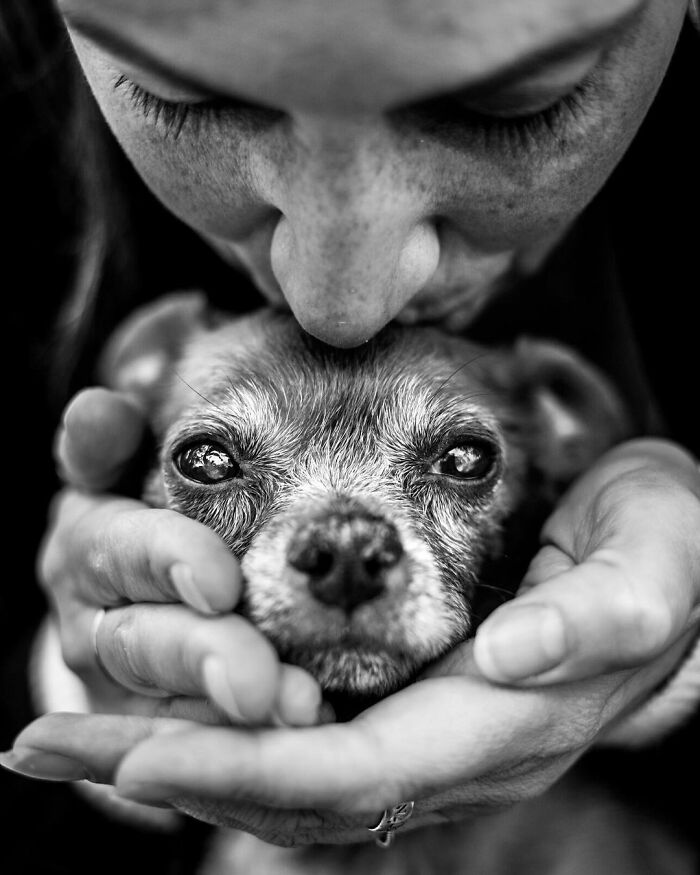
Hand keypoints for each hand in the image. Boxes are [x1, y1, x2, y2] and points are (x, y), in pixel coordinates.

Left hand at [8, 438, 698, 845]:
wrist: (678, 563)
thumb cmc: (667, 553)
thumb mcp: (655, 566)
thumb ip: (602, 618)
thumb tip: (511, 657)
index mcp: (497, 723)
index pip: (349, 774)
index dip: (239, 773)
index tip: (132, 757)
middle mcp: (445, 744)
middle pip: (282, 786)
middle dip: (156, 770)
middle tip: (36, 743)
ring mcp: (419, 724)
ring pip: (272, 762)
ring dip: (160, 747)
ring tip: (55, 729)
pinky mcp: (403, 693)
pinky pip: (291, 726)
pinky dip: (209, 722)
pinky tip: (147, 702)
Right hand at [36, 387, 323, 726]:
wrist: (145, 585)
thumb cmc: (159, 504)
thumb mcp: (127, 462)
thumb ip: (114, 441)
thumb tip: (98, 408)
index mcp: (90, 543)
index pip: (113, 549)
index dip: (162, 563)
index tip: (219, 582)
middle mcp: (92, 621)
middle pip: (140, 643)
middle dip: (203, 657)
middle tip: (262, 681)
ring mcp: (117, 684)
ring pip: (167, 708)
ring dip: (227, 715)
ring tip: (298, 712)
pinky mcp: (146, 731)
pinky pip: (192, 749)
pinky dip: (239, 745)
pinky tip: (304, 732)